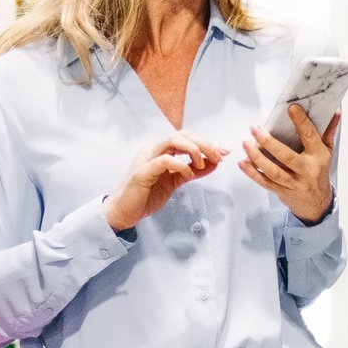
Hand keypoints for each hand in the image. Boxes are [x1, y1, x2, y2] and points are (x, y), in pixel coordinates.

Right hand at [105, 131, 223, 232]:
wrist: (123, 212)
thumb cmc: (145, 197)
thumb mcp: (174, 182)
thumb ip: (191, 172)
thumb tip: (212, 164)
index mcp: (159, 151)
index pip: (185, 137)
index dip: (206, 142)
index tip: (224, 152)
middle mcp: (152, 150)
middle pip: (181, 134)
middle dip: (203, 143)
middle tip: (219, 156)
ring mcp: (146, 158)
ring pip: (172, 140)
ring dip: (193, 149)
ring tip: (202, 164)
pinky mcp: (142, 171)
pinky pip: (165, 160)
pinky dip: (181, 165)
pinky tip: (189, 175)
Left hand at [241, 106, 338, 224]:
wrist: (317, 204)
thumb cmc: (319, 172)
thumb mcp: (328, 152)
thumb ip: (328, 131)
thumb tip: (335, 111)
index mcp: (318, 157)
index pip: (310, 137)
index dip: (301, 122)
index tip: (291, 108)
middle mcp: (306, 170)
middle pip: (286, 156)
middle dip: (268, 142)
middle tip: (255, 129)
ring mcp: (293, 183)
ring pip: (273, 171)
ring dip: (257, 157)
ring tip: (246, 143)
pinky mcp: (281, 191)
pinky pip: (265, 182)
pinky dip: (252, 173)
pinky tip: (242, 163)